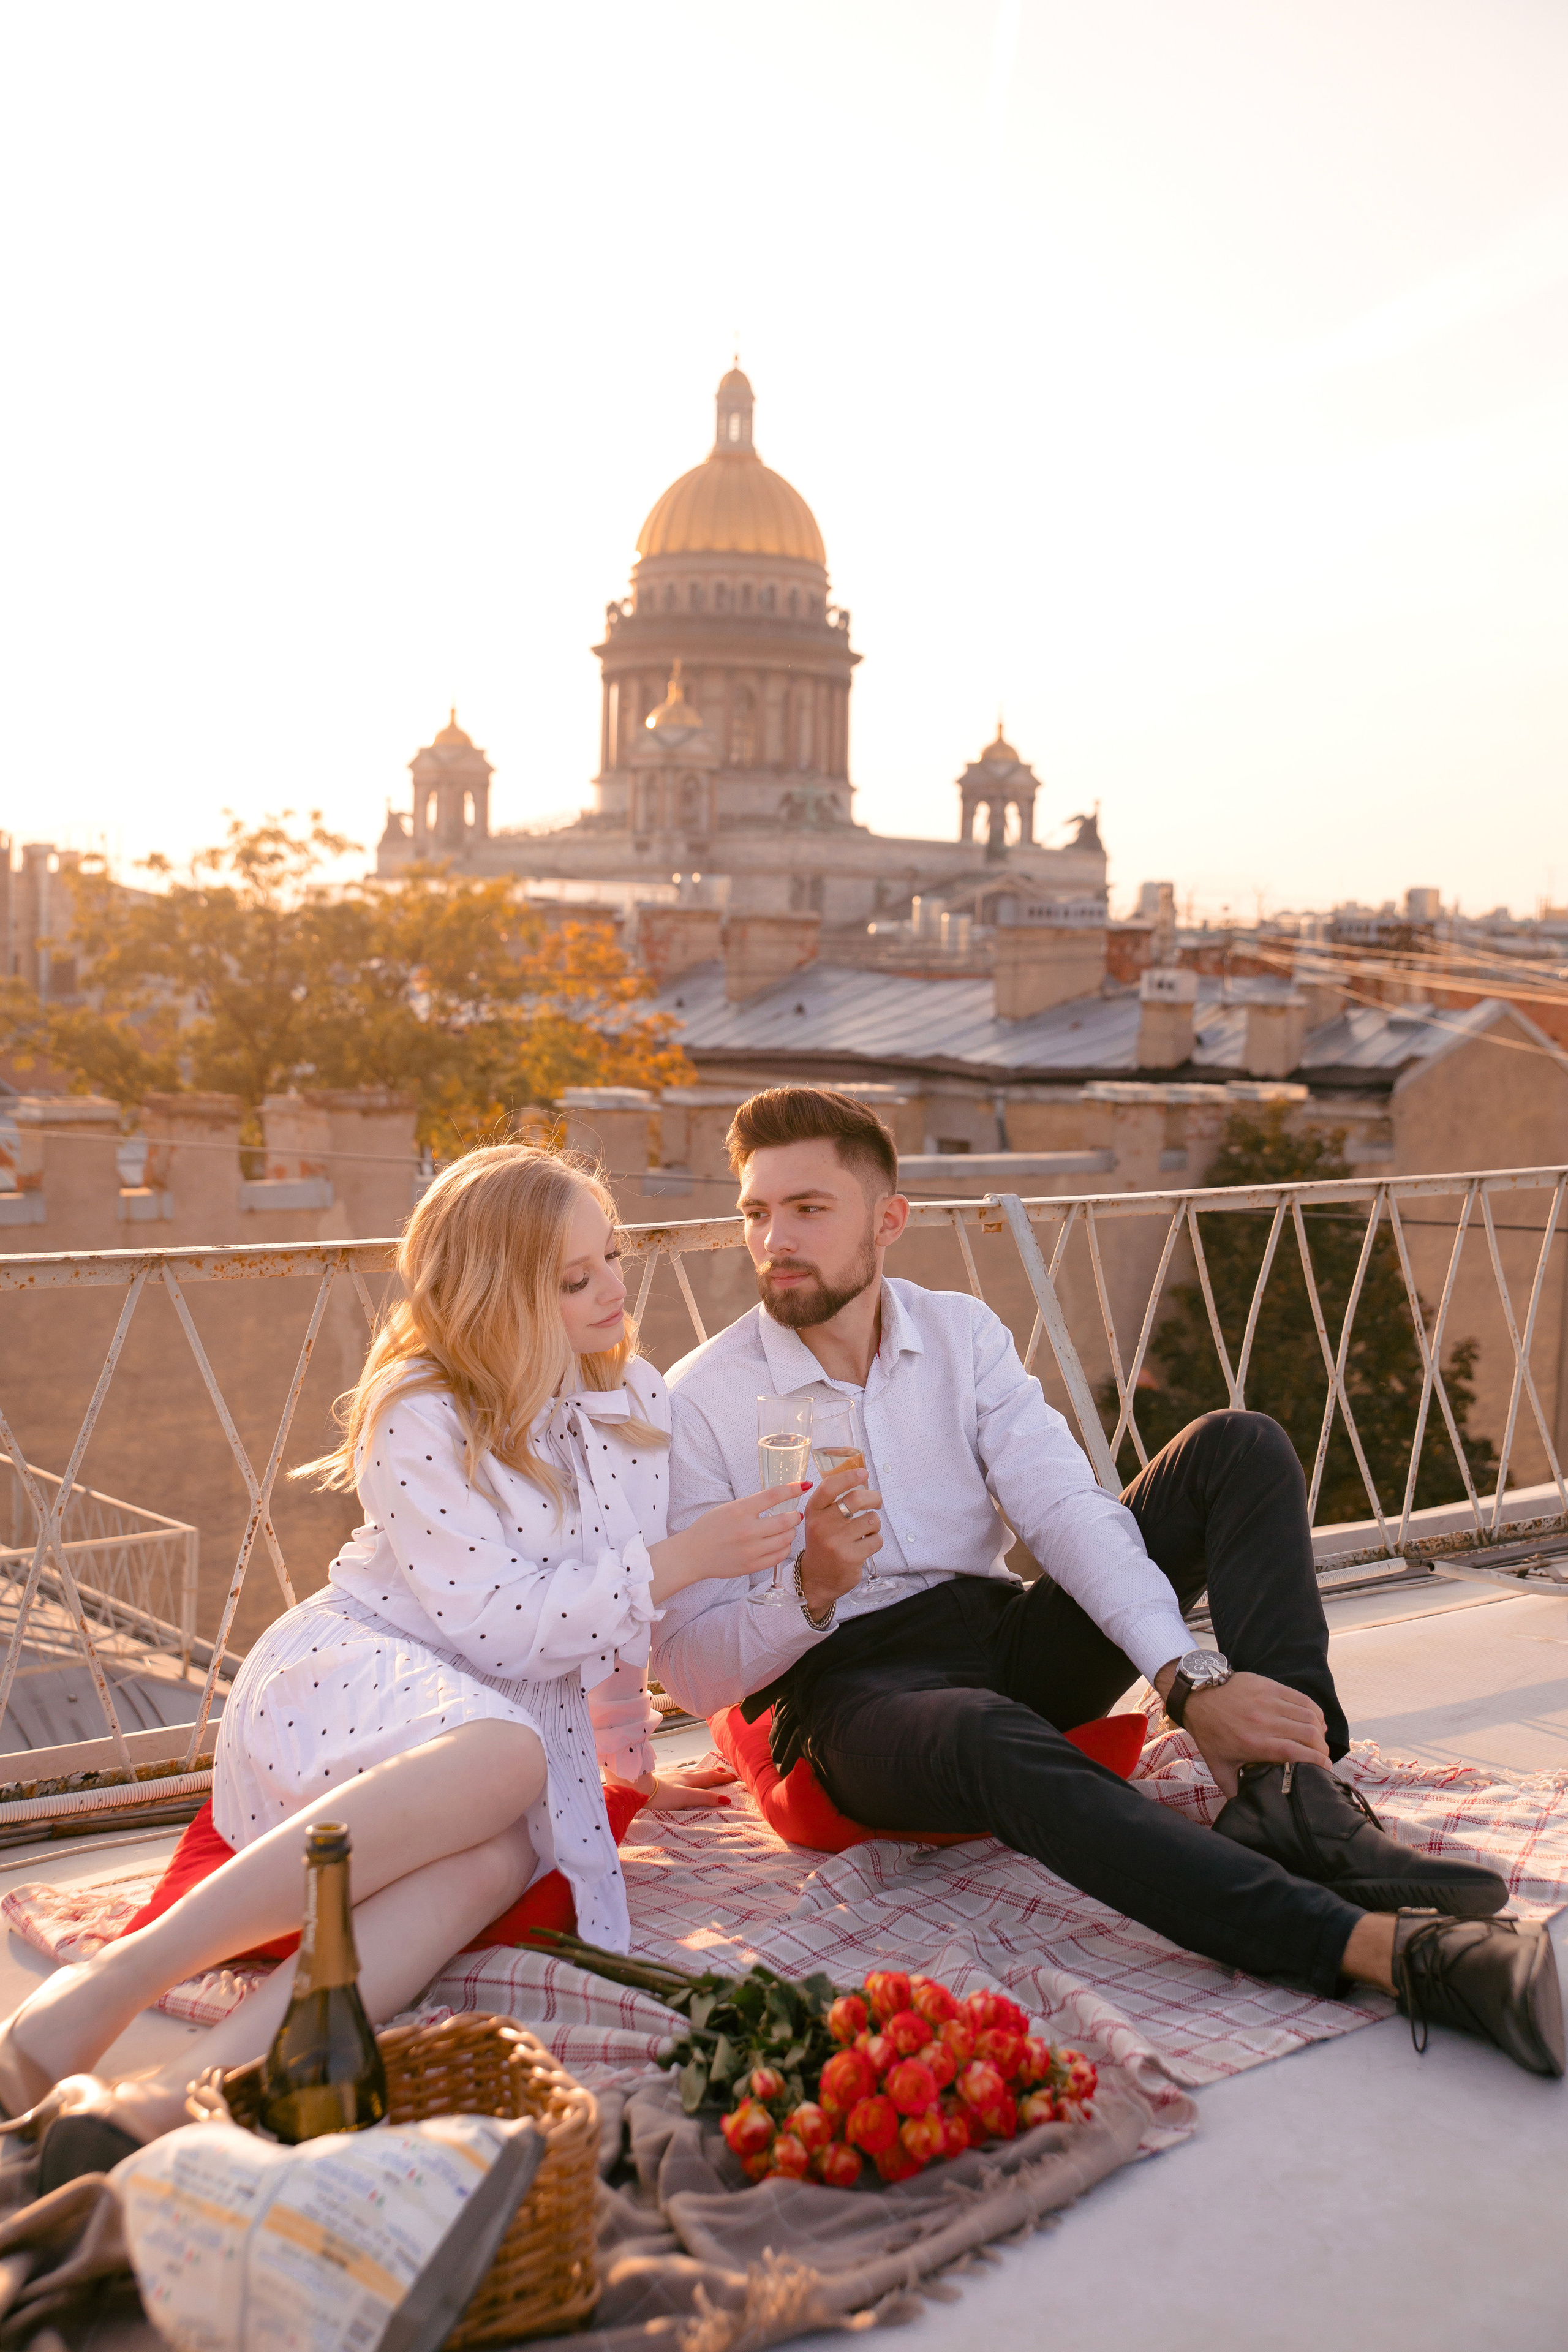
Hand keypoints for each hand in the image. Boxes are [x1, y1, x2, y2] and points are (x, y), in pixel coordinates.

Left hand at [613, 1756, 737, 1811]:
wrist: (636, 1787)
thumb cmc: (660, 1795)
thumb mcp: (685, 1798)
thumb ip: (704, 1798)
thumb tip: (725, 1799)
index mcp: (689, 1779)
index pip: (710, 1778)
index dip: (722, 1778)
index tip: (734, 1777)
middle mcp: (682, 1775)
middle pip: (702, 1772)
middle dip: (715, 1773)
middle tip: (726, 1772)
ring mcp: (671, 1775)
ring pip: (691, 1771)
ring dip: (703, 1771)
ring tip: (709, 1770)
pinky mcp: (661, 1777)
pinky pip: (680, 1773)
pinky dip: (688, 1773)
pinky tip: (683, 1774)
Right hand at [649, 1487, 806, 1600]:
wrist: (692, 1555)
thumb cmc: (709, 1528)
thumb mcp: (728, 1508)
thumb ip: (752, 1505)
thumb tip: (779, 1498)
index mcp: (740, 1510)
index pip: (774, 1495)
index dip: (792, 1489)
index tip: (804, 1486)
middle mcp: (747, 1530)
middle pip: (786, 1520)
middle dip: (795, 1516)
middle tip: (795, 1514)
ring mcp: (751, 1550)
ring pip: (786, 1539)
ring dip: (791, 1532)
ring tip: (787, 1530)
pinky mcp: (752, 1566)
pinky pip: (779, 1556)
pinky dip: (784, 1548)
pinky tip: (780, 1544)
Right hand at [799, 1462, 882, 1615]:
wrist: (817, 1578)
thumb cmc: (823, 1543)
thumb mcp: (819, 1520)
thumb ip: (833, 1501)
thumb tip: (859, 1477)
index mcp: (813, 1511)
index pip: (830, 1487)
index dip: (849, 1476)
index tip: (863, 1473)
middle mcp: (821, 1525)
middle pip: (856, 1499)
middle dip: (874, 1497)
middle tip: (877, 1502)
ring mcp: (835, 1542)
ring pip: (871, 1520)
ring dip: (874, 1524)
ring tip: (866, 1530)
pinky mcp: (850, 1557)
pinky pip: (876, 1540)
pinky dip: (876, 1541)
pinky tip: (865, 1545)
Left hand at [1155, 1663, 1328, 1800]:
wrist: (1197, 1697)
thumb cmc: (1209, 1733)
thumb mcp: (1218, 1767)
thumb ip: (1234, 1790)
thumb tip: (1244, 1810)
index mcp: (1255, 1744)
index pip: (1297, 1753)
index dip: (1318, 1762)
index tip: (1325, 1770)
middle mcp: (1265, 1722)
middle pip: (1310, 1735)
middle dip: (1322, 1749)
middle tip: (1322, 1757)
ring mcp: (1269, 1701)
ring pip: (1310, 1716)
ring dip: (1320, 1731)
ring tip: (1318, 1741)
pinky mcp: (1270, 1686)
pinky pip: (1302, 1699)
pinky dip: (1314, 1712)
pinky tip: (1314, 1721)